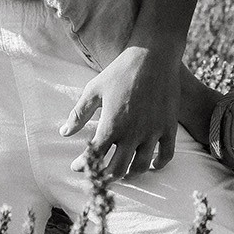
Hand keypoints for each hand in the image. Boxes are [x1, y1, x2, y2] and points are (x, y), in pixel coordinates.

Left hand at [60, 44, 181, 180]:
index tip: (77, 167)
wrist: (153, 55)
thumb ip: (79, 113)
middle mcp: (133, 133)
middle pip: (117, 169)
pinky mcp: (169, 127)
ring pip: (142, 166)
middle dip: (105, 178)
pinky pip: (166, 155)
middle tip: (98, 178)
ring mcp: (153, 131)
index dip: (83, 166)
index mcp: (112, 124)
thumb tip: (64, 133)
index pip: (94, 156)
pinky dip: (158, 165)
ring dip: (130, 175)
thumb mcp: (94, 89)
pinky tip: (151, 164)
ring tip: (123, 175)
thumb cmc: (121, 70)